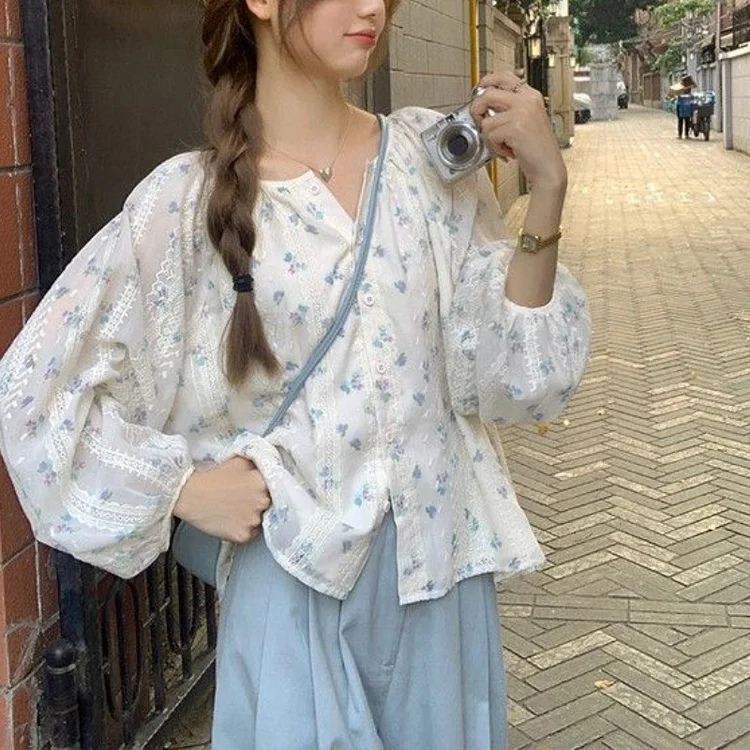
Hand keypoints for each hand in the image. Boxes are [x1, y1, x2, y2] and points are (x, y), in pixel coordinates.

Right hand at [173, 457, 270, 543]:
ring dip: (252, 517)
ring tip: (235, 509)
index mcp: (262, 482)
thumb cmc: (212, 478)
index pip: (277, 487)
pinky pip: (251, 534)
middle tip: (243, 499)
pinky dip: (243, 529)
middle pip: (270, 505)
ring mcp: (253, 520)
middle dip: (259, 502)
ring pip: (261, 520)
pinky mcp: (243, 535)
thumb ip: (257, 463)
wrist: (190, 495)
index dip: (267, 489)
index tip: (259, 490)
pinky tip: (232, 520)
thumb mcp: (238, 461)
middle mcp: (262, 502)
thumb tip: (268, 465)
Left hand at [470, 72, 566, 192]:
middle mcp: (527, 100)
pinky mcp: (515, 128)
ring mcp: (522, 113)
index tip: (479, 89)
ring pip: (486, 121)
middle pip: (488, 94)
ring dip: (490, 138)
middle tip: (480, 122)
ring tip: (504, 145)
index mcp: (531, 95)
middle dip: (477, 110)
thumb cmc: (537, 148)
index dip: (487, 81)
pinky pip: (490, 135)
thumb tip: (486, 105)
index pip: (504, 76)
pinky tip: (508, 151)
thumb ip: (511, 109)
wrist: (548, 167)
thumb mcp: (528, 120)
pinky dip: (495, 147)